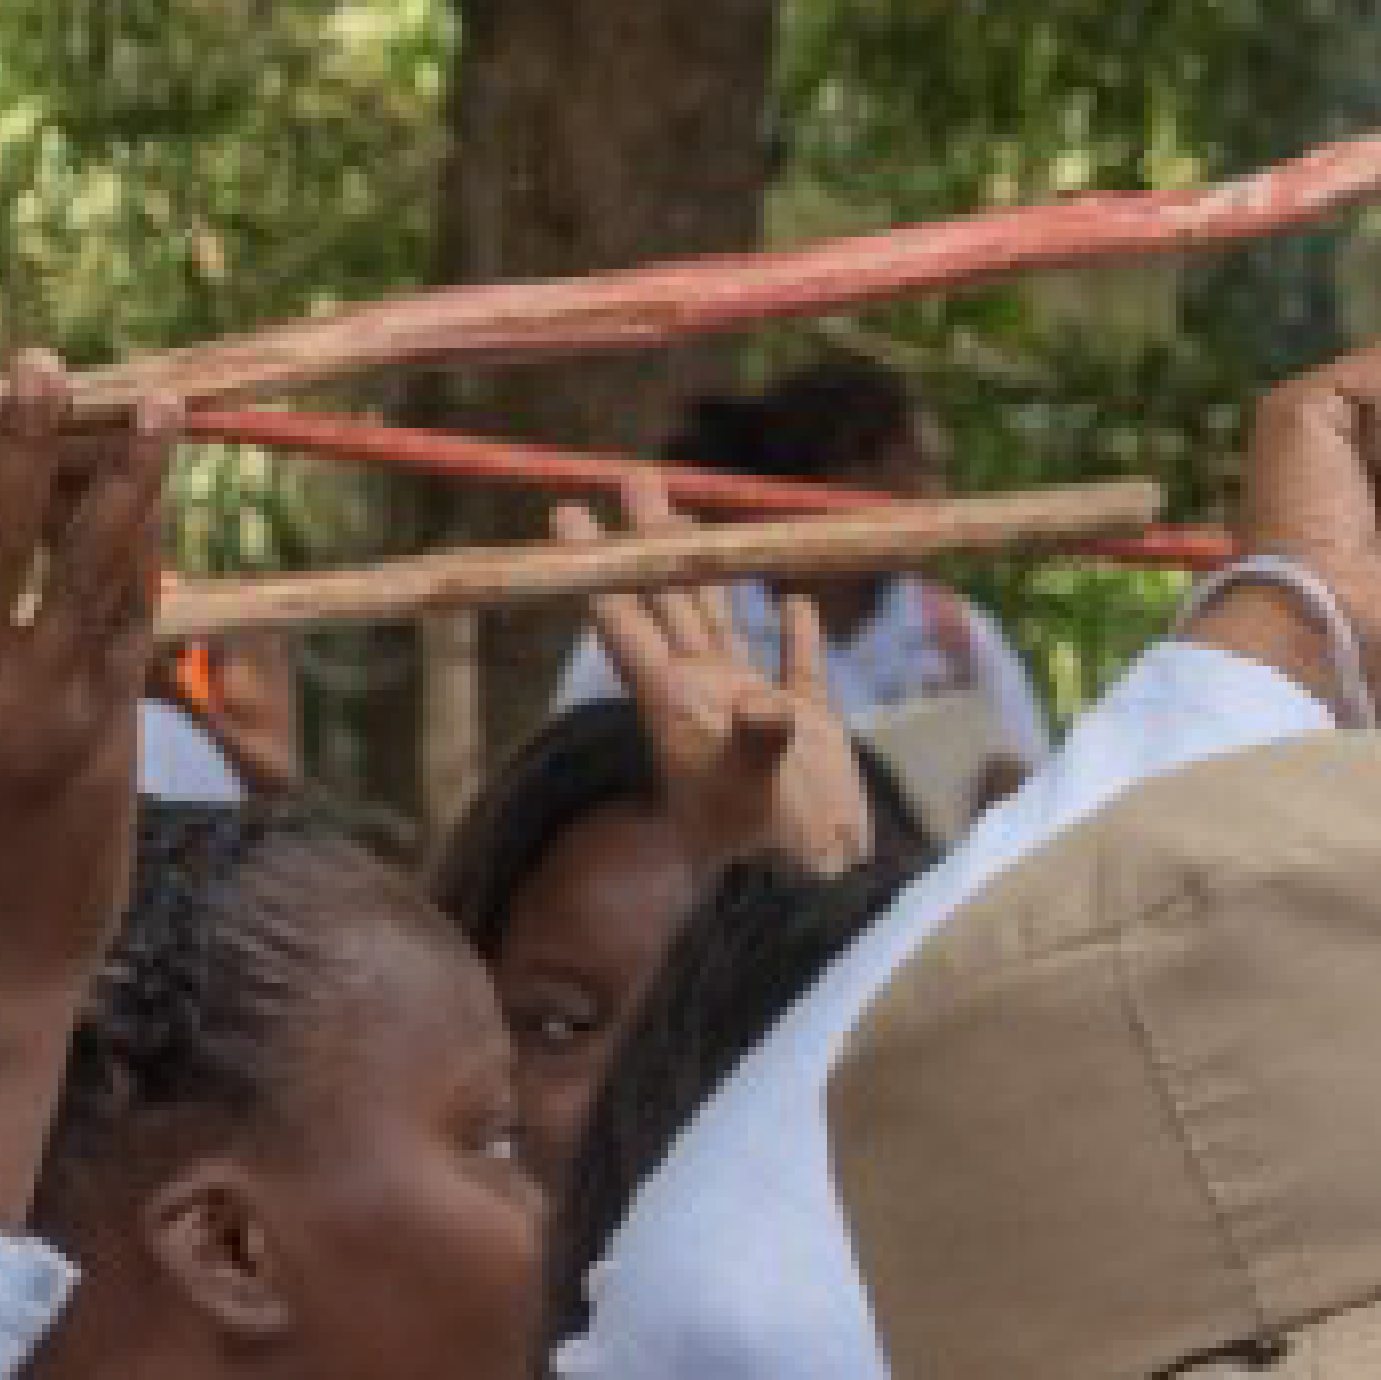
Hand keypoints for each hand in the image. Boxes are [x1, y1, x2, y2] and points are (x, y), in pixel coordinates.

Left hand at [576, 505, 876, 874]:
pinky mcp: (808, 728)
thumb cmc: (770, 856)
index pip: (625, 619)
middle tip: (629, 477)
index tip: (564, 516)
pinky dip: (795, 632)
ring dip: (706, 564)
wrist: (816, 902)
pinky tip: (791, 600)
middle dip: (648, 539)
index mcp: (675, 703)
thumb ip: (758, 743)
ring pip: (720, 615)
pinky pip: (798, 665)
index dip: (596, 567)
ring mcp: (752, 709)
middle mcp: (704, 697)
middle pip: (666, 599)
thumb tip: (764, 703)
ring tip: (687, 514)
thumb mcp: (756, 795)